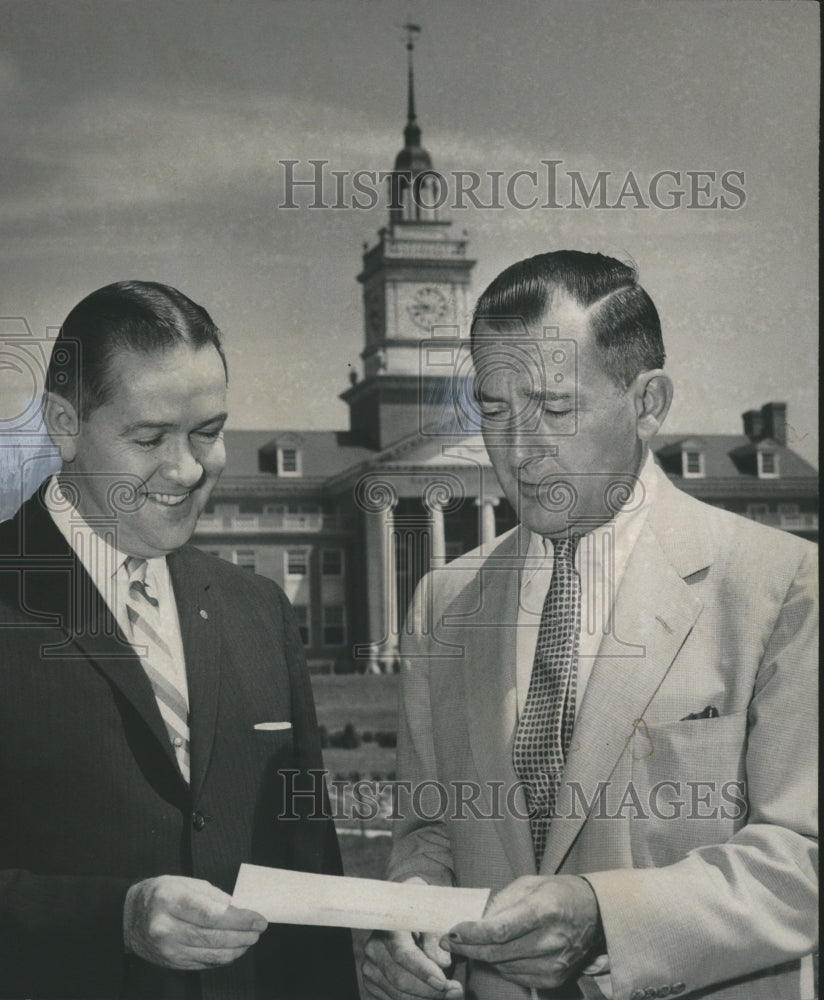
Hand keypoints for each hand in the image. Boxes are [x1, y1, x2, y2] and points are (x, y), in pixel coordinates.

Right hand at [123, 875, 267, 970]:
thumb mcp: (186, 883)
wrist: (129, 917)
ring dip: (237, 948)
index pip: (211, 915)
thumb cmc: (161, 894)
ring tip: (250, 939)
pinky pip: (204, 963)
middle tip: (258, 930)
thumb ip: (214, 897)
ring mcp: (167, 949)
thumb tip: (241, 909)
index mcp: (170, 900)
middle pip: (214, 937)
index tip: (258, 919)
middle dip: (242, 935)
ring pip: (211, 954)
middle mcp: (166, 928)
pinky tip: (233, 949)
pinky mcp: (171, 963)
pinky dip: (223, 957)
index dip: (239, 919)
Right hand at [363, 930, 462, 999]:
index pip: (403, 955)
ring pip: (397, 994)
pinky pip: (393, 999)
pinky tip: (431, 996)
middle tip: (455, 992)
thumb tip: (442, 963)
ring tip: (448, 995)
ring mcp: (370, 968)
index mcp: (388, 928)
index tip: (443, 983)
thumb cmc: (421, 922)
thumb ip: (436, 939)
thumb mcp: (431, 921)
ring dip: (425, 999)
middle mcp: (374, 948)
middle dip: (430, 991)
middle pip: (400, 979)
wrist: (404, 926)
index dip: (423, 971)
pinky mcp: (372, 983)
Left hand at [440, 875, 602, 989]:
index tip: (452, 932)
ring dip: (483, 956)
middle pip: (497, 953)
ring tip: (475, 943)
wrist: (594, 913)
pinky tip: (500, 952)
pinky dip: (502, 965)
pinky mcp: (555, 978)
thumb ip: (501, 901)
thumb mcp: (529, 884)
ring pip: (503, 966)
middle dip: (468, 948)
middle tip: (450, 941)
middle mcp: (550, 941)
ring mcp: (554, 964)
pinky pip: (515, 976)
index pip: (500, 930)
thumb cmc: (557, 892)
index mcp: (543, 910)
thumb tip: (474, 920)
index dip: (472, 934)